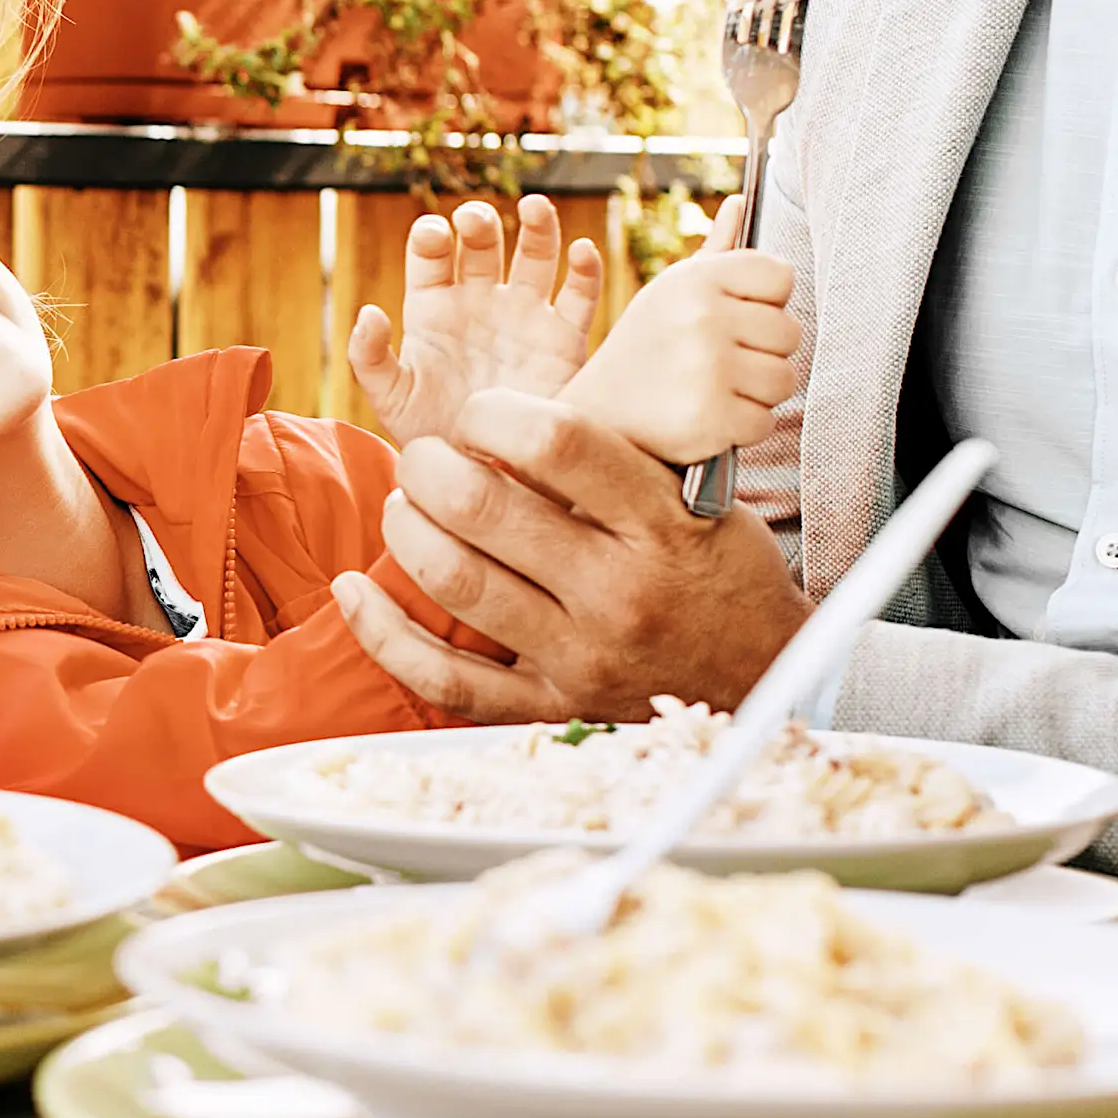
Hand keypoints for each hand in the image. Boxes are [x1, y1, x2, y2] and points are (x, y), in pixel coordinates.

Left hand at [333, 387, 805, 721]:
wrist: (763, 675)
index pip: (555, 442)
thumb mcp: (693, 495)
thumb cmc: (716, 565)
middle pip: (484, 507)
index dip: (494, 411)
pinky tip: (355, 590)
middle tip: (424, 456)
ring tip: (405, 503)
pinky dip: (384, 632)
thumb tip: (513, 412)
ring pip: (455, 581)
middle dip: (429, 465)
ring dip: (406, 528)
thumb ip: (615, 456)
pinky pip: (445, 678)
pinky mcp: (549, 706)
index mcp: (659, 523)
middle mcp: (618, 590)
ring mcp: (581, 656)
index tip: (478, 411)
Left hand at [345, 194, 603, 444]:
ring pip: (536, 256)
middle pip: (483, 244)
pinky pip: (579, 297)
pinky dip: (585, 270)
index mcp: (434, 306)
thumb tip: (367, 312)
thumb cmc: (430, 436)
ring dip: (538, 227)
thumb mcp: (390, 399)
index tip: (433, 235)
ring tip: (535, 207)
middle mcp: (481, 301)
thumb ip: (369, 357)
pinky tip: (582, 251)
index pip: (432, 255)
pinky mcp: (565, 339)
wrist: (486, 478)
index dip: (432, 237)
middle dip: (479, 225)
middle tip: (476, 221)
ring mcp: (525, 316)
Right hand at [557, 201, 799, 463]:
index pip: (780, 277)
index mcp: (695, 280)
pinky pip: (764, 423)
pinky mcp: (710, 419)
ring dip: (757, 394)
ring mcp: (707, 369)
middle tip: (722, 363)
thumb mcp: (671, 292)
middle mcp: (702, 317)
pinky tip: (710, 420)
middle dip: (764, 354)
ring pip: (784, 380)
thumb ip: (715, 250)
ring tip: (716, 390)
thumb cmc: (645, 348)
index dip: (766, 303)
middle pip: (789, 332)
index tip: (736, 319)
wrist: (595, 417)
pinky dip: (743, 429)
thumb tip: (743, 202)